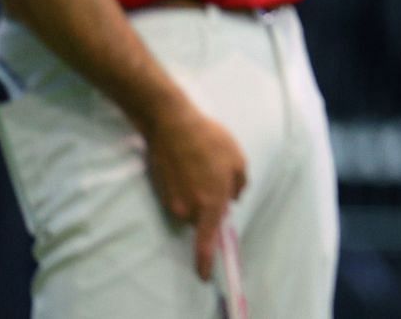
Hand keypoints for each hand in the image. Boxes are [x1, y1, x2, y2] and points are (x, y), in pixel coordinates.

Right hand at [141, 100, 247, 280]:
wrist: (171, 125)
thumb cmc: (209, 141)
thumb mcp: (237, 159)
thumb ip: (240, 184)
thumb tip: (233, 199)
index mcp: (211, 204)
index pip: (207, 243)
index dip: (205, 262)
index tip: (204, 276)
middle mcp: (189, 209)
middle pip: (202, 219)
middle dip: (209, 205)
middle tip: (216, 176)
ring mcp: (172, 201)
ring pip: (190, 207)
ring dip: (197, 193)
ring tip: (200, 165)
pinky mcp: (161, 191)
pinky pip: (179, 196)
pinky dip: (185, 185)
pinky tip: (188, 163)